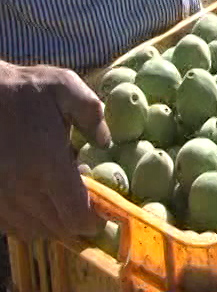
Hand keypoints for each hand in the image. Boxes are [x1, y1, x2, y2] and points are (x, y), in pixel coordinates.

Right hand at [0, 63, 109, 242]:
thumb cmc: (24, 90)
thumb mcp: (65, 87)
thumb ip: (92, 114)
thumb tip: (105, 142)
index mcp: (48, 163)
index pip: (75, 215)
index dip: (93, 221)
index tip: (104, 212)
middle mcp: (23, 187)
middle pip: (58, 229)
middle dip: (78, 224)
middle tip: (89, 208)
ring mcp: (2, 196)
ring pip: (35, 231)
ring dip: (55, 224)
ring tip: (66, 203)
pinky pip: (12, 226)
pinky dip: (31, 222)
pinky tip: (41, 202)